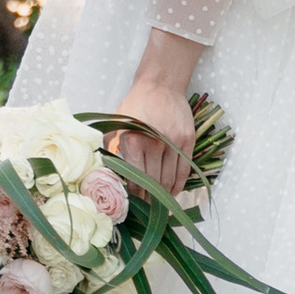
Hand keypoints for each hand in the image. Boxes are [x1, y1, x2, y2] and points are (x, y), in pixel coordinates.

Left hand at [108, 73, 196, 199]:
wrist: (160, 84)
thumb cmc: (135, 105)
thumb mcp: (116, 125)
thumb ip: (111, 149)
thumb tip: (107, 173)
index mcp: (133, 142)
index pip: (135, 180)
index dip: (135, 196)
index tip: (133, 204)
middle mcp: (154, 144)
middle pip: (153, 183)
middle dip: (149, 200)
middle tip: (146, 208)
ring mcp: (174, 142)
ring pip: (170, 179)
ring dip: (164, 195)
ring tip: (159, 203)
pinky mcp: (188, 140)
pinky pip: (185, 170)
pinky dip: (179, 184)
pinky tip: (173, 192)